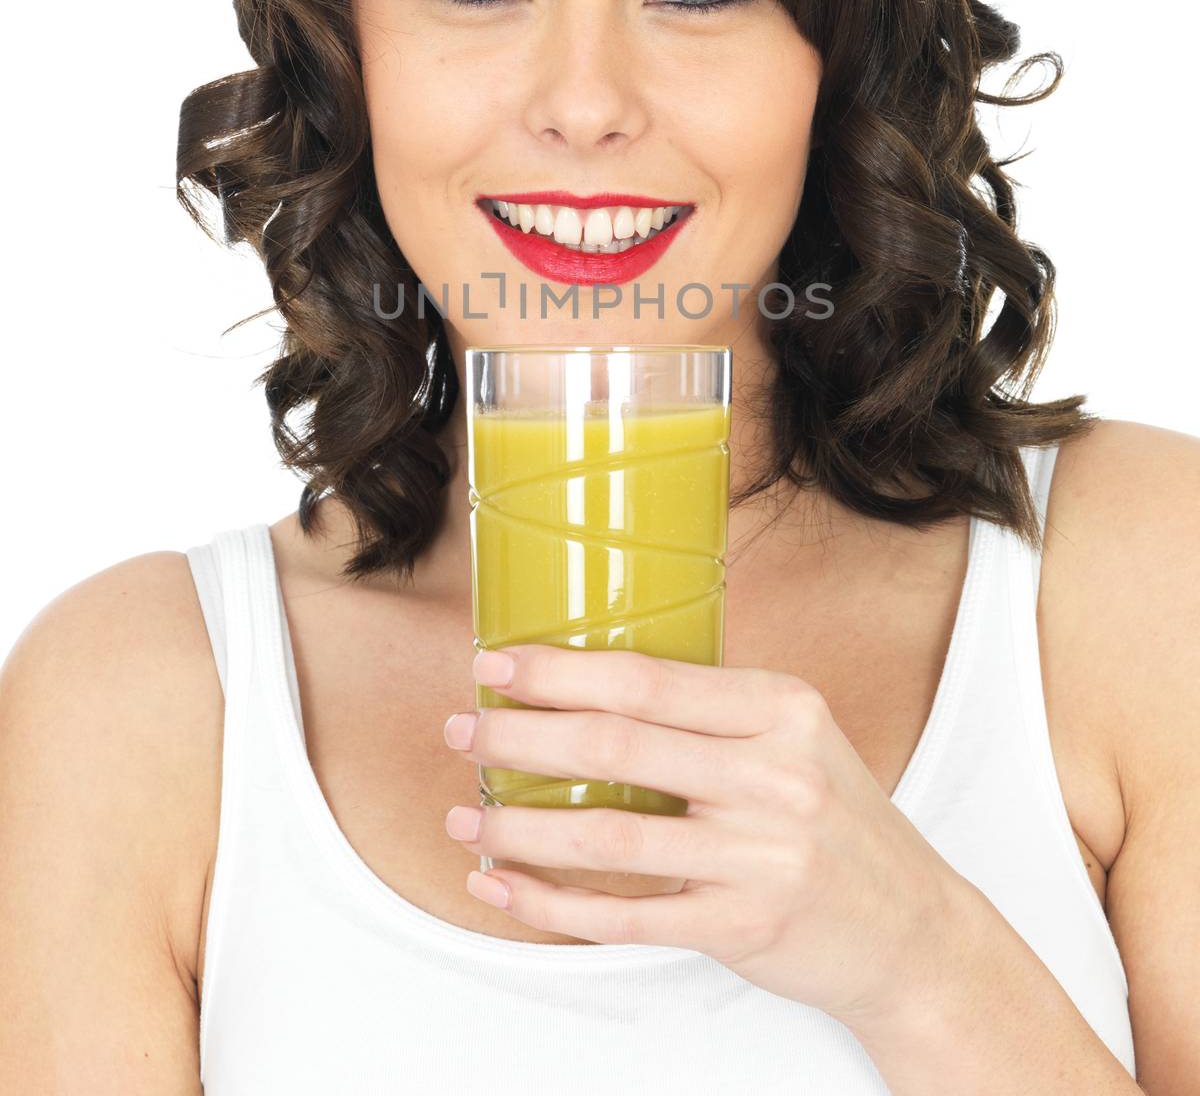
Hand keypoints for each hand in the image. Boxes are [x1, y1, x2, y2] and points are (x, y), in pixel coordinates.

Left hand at [442, 644, 968, 1026]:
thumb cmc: (838, 823)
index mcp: (782, 709)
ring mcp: (761, 857)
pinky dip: (550, 905)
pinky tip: (504, 889)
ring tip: (469, 817)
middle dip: (522, 736)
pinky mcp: (743, 927)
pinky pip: (624, 917)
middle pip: (619, 746)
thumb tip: (592, 680)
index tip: (497, 664)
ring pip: (609, 838)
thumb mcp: (797, 739)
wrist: (914, 930)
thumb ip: (713, 712)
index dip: (560, 671)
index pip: (649, 679)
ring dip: (522, 828)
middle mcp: (774, 776)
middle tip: (463, 729)